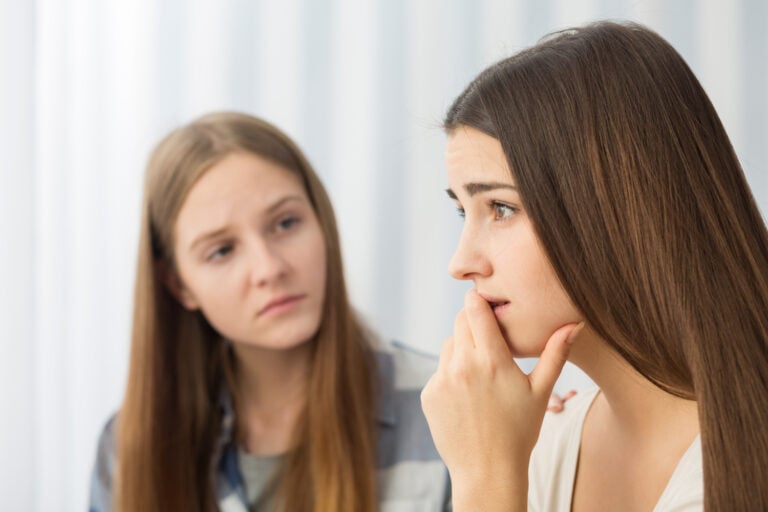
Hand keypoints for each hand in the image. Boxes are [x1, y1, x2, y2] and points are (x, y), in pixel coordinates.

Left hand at [421, 289, 581, 510]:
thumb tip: (574, 324)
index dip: (479, 301)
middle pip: (460, 322)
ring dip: (462, 348)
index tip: (485, 299)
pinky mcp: (429, 394)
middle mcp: (463, 365)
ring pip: (449, 345)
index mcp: (492, 360)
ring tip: (482, 371)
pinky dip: (451, 373)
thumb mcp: (541, 392)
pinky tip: (468, 394)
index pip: (475, 310)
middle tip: (488, 335)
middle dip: (472, 322)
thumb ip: (555, 354)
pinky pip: (439, 370)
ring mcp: (442, 380)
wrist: (488, 471)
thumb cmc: (520, 432)